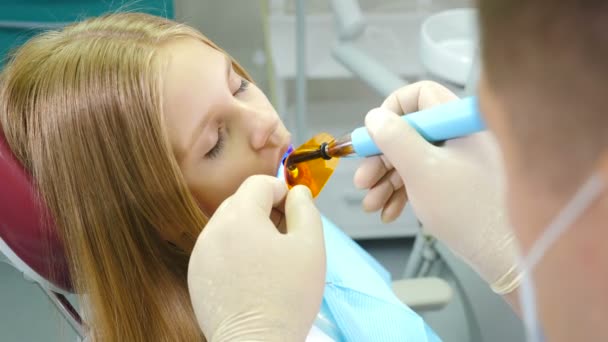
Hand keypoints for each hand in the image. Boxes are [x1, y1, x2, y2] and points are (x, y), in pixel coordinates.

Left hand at [188, 175, 325, 341]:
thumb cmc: (285, 299)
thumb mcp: (310, 246)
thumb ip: (305, 209)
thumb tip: (297, 192)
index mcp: (239, 217)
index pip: (259, 183)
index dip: (282, 191)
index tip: (295, 211)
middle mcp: (212, 231)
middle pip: (241, 202)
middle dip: (266, 211)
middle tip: (287, 238)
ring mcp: (200, 254)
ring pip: (229, 226)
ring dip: (251, 232)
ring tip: (271, 261)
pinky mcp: (196, 276)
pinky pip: (218, 250)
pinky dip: (236, 253)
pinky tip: (253, 276)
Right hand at [354, 81, 519, 292]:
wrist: (506, 255)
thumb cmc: (469, 211)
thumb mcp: (422, 170)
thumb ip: (395, 139)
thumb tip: (375, 116)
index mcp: (459, 122)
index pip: (421, 94)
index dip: (392, 111)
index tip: (374, 137)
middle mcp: (460, 136)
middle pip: (409, 132)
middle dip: (381, 158)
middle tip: (362, 181)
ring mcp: (460, 160)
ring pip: (412, 158)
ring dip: (386, 180)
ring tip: (371, 204)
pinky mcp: (458, 183)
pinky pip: (423, 177)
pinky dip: (403, 192)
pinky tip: (388, 211)